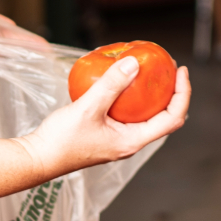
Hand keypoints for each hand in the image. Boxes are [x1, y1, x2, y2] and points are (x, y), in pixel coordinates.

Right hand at [0, 53, 191, 200]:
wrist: (38, 158)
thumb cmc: (61, 140)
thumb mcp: (88, 108)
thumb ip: (111, 85)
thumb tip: (134, 63)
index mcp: (133, 141)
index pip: (172, 118)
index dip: (182, 94)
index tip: (180, 71)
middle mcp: (130, 142)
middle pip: (165, 118)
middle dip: (172, 93)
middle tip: (169, 68)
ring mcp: (119, 140)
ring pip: (147, 116)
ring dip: (154, 95)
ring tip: (150, 72)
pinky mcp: (107, 134)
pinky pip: (129, 114)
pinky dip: (133, 97)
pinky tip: (122, 81)